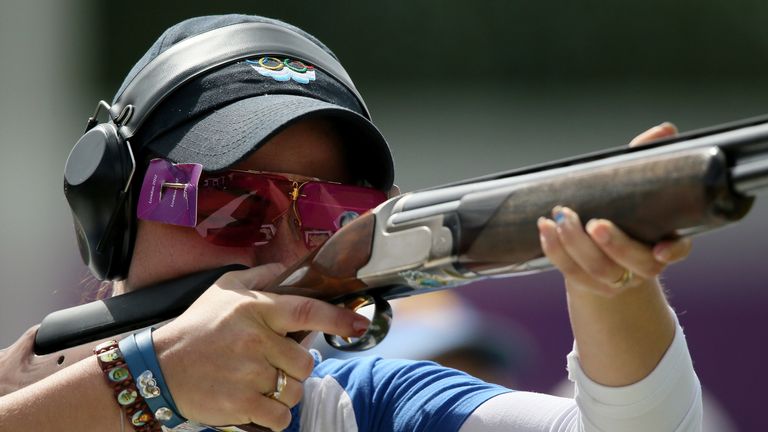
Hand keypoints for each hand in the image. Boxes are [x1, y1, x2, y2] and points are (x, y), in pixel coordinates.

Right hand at [152, 264, 369, 429]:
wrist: (158, 368)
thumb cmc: (196, 327)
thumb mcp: (224, 290)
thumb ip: (260, 277)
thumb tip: (289, 267)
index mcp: (256, 309)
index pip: (308, 311)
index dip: (339, 319)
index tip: (359, 324)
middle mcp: (255, 340)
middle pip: (306, 362)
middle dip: (296, 366)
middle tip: (274, 363)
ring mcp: (248, 374)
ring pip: (294, 390)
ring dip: (284, 391)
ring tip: (260, 382)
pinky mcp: (240, 404)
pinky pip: (279, 417)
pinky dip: (274, 415)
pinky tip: (256, 403)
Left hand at [537, 122, 691, 296]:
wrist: (602, 250)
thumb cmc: (625, 210)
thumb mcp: (637, 184)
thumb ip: (649, 159)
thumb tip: (664, 130)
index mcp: (665, 240)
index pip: (678, 249)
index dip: (672, 251)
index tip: (660, 249)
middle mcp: (644, 265)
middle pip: (635, 264)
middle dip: (614, 245)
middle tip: (594, 223)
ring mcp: (616, 279)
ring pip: (599, 270)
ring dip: (575, 245)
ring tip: (560, 216)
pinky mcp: (587, 283)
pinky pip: (570, 271)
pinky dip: (554, 250)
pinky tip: (544, 227)